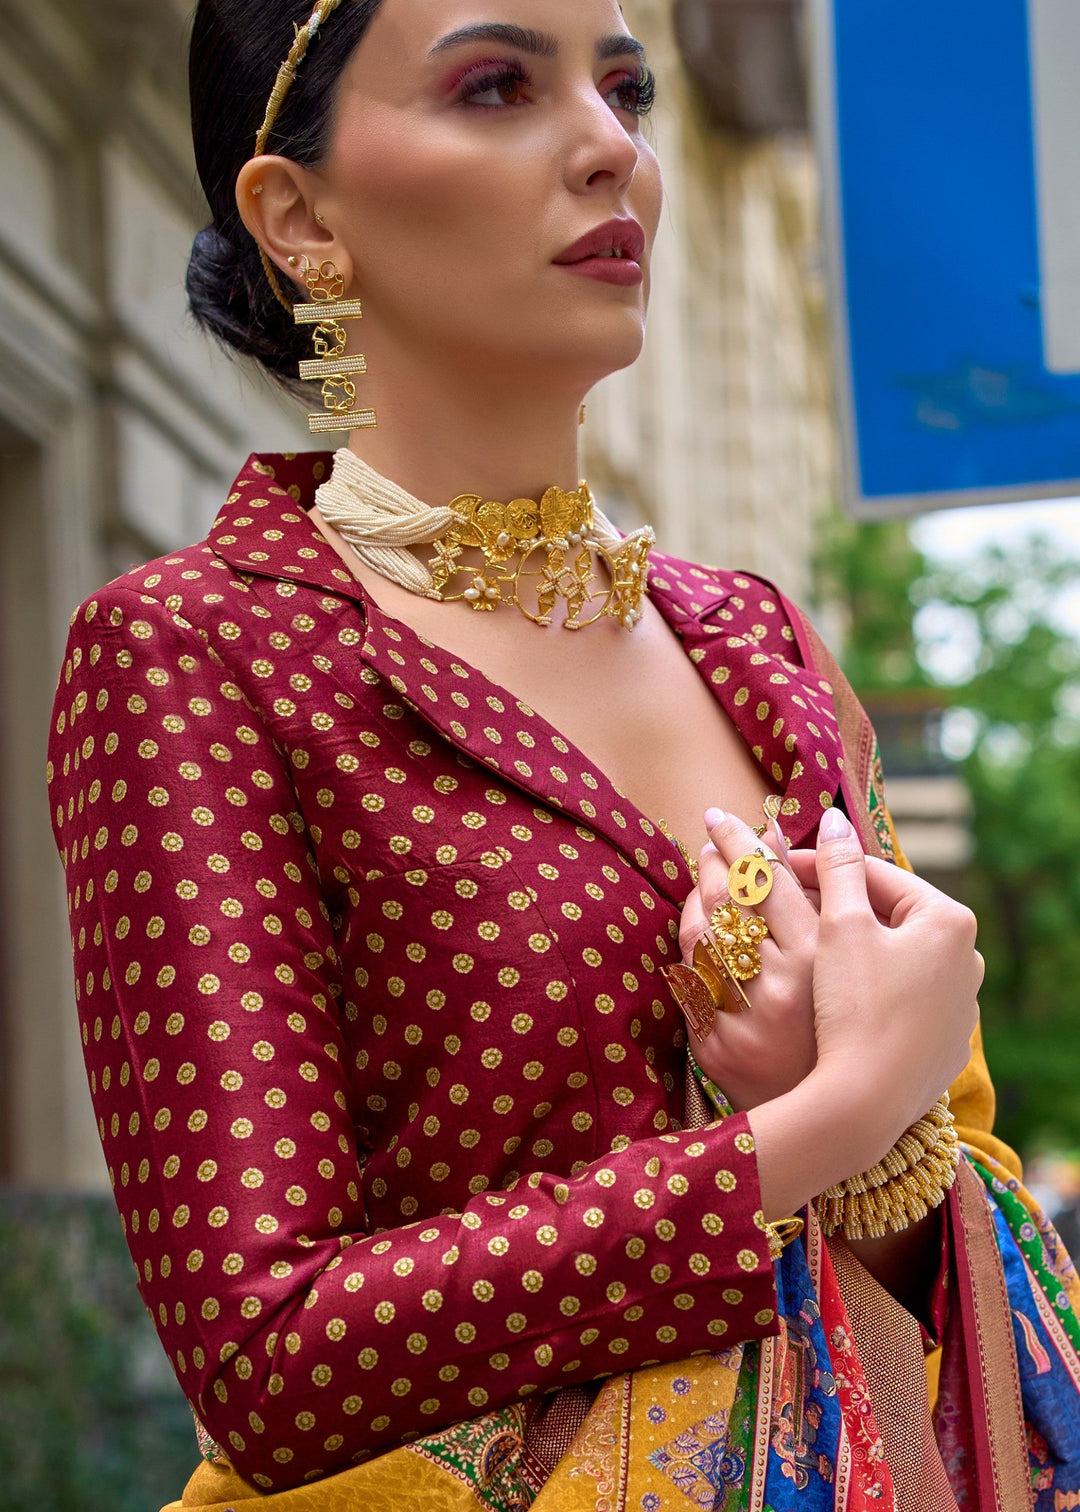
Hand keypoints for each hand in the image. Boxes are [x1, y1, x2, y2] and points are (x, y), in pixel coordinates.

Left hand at [676, 808, 818, 1109]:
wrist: (841, 1113)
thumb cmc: (854, 1023)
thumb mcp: (847, 957)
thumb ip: (820, 893)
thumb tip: (788, 832)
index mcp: (821, 959)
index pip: (768, 881)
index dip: (743, 843)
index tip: (726, 817)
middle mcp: (781, 987)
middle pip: (730, 902)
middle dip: (717, 859)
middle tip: (711, 832)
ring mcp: (745, 1019)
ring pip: (702, 936)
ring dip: (700, 895)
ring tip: (706, 867)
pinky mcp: (717, 1047)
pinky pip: (690, 982)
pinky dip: (692, 947)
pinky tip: (699, 924)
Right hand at [798, 807, 981, 1136]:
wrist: (868, 1100)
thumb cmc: (856, 1006)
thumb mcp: (840, 926)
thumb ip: (837, 867)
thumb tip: (833, 820)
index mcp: (948, 919)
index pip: (877, 875)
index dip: (821, 867)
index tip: (779, 868)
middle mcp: (967, 958)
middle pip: (889, 915)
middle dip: (841, 908)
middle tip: (791, 908)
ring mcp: (961, 1005)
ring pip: (897, 959)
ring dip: (857, 950)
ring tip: (810, 955)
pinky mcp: (947, 1043)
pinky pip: (904, 1001)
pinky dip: (874, 992)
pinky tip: (840, 1003)